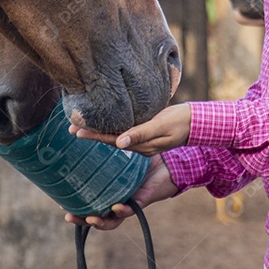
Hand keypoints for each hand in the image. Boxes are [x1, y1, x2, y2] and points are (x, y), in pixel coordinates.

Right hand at [64, 154, 178, 230]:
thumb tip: (85, 131)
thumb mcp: (122, 153)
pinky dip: (122, 210)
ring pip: (113, 219)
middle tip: (68, 214)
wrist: (169, 162)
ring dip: (100, 221)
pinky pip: (131, 209)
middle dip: (82, 218)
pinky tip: (115, 207)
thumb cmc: (144, 159)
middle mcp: (118, 199)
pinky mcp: (143, 200)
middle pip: (97, 215)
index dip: (77, 206)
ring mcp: (130, 201)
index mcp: (111, 190)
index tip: (62, 203)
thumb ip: (109, 146)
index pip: (91, 202)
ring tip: (90, 218)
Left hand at [70, 103, 191, 156]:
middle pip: (110, 141)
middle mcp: (140, 147)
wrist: (197, 122)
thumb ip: (141, 134)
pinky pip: (124, 135)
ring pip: (115, 139)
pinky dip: (111, 131)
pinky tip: (102, 126)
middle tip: (70, 128)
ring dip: (98, 134)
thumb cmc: (181, 121)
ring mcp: (143, 143)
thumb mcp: (161, 126)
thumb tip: (119, 142)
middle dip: (91, 136)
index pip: (112, 140)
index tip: (76, 131)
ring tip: (80, 128)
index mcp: (142, 146)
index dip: (94, 136)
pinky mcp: (146, 136)